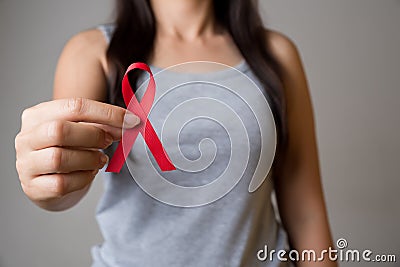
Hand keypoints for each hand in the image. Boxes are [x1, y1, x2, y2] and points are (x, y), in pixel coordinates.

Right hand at [15, 97, 139, 209]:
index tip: (132, 121)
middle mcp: (26, 137)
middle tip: (109, 142)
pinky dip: (83, 179)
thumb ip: (102, 125)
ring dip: (89, 159)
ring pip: (59, 158)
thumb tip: (129, 123)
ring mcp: (26, 163)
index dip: (108, 113)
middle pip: (60, 130)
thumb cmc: (68, 149)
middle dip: (93, 136)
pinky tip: (89, 173)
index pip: (75, 106)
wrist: (48, 181)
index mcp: (38, 114)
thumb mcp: (82, 131)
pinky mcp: (33, 187)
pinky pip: (61, 183)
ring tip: (100, 159)